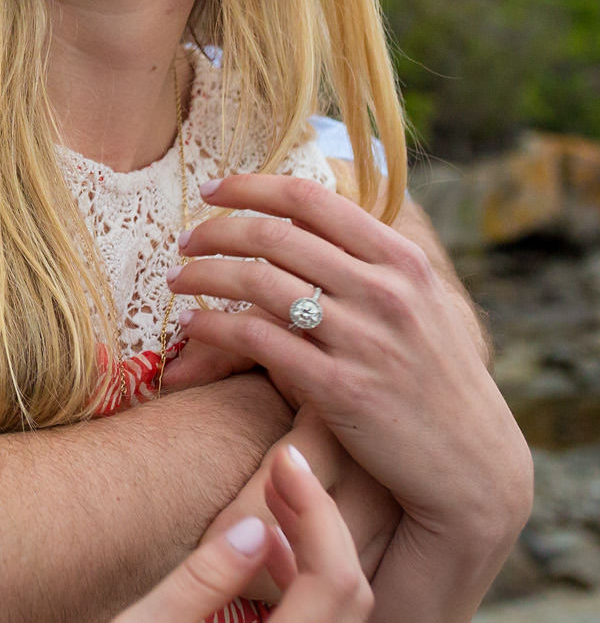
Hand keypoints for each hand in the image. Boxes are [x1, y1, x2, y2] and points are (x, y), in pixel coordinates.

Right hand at [113, 446, 371, 622]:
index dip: (316, 510)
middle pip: (353, 593)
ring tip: (275, 500)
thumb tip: (255, 526)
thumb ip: (202, 582)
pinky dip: (307, 582)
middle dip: (324, 521)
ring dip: (319, 550)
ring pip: (346, 612)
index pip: (333, 580)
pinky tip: (266, 552)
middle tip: (282, 467)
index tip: (283, 458)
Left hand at [168, 174, 530, 575]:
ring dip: (202, 275)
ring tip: (176, 279)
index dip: (250, 186)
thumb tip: (301, 216)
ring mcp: (363, 339)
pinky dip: (213, 327)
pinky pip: (257, 340)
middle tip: (184, 240)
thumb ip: (369, 260)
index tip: (211, 188)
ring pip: (256, 283)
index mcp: (401, 260)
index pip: (309, 199)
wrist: (471, 461)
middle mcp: (385, 292)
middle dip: (214, 232)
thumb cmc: (435, 376)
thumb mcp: (421, 303)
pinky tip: (192, 326)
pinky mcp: (340, 388)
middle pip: (271, 237)